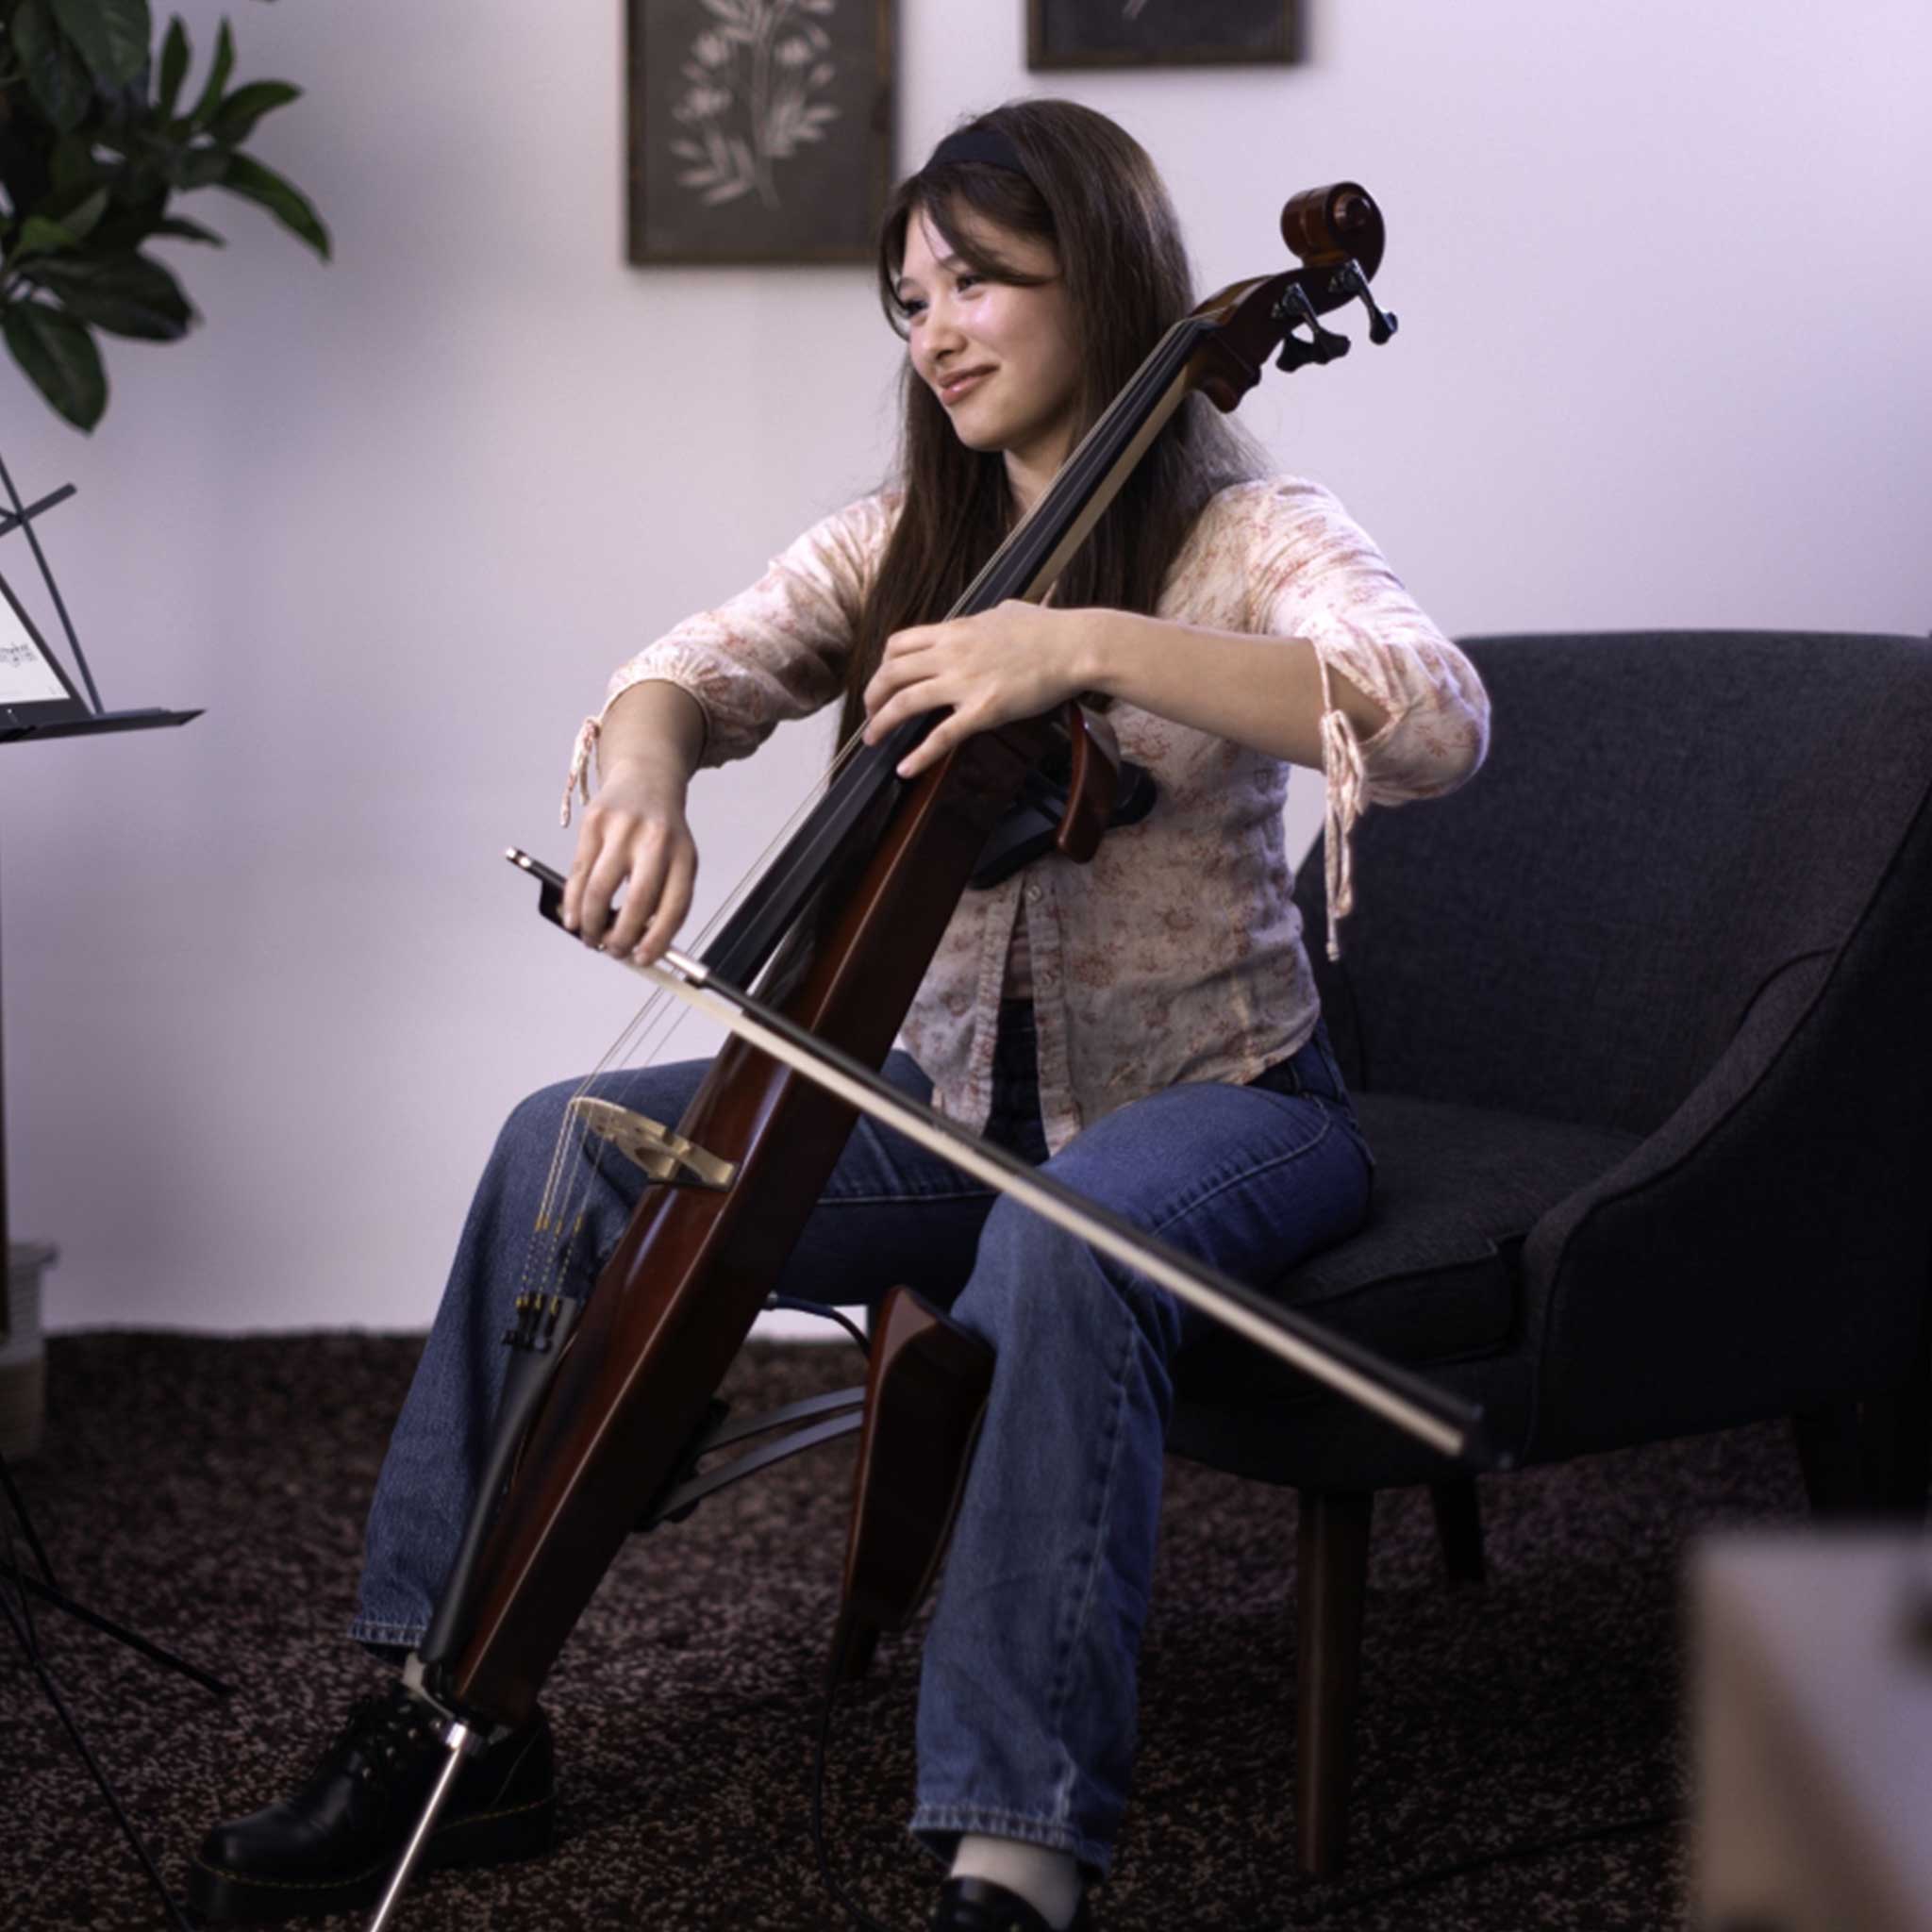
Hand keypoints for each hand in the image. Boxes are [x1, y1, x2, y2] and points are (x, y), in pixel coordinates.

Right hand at [560, 759, 698, 966]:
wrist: (645, 780)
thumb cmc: (661, 832)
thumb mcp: (676, 860)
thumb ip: (663, 900)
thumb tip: (639, 948)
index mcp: (684, 855)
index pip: (674, 907)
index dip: (657, 940)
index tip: (642, 959)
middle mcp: (656, 840)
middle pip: (639, 901)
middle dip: (621, 936)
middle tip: (611, 951)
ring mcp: (624, 829)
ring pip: (601, 889)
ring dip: (592, 922)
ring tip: (590, 937)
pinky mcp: (594, 822)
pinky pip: (578, 871)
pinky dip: (572, 902)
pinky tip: (572, 918)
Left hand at [861, 601, 1091, 780]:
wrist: (1076, 646)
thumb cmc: (1049, 629)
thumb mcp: (1006, 611)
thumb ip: (984, 619)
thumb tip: (985, 618)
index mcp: (955, 630)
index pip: (899, 644)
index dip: (883, 665)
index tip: (884, 680)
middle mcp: (952, 653)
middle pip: (891, 673)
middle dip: (872, 696)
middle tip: (869, 713)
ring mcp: (965, 682)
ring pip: (905, 702)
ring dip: (881, 723)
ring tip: (873, 738)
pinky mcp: (984, 709)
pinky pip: (941, 735)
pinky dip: (918, 755)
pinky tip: (905, 768)